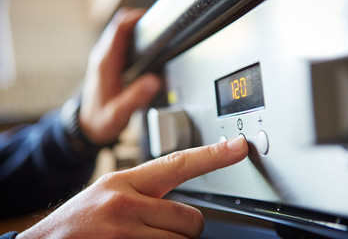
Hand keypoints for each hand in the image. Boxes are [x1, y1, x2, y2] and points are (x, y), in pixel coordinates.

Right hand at [17, 137, 247, 238]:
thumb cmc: (80, 219)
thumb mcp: (112, 193)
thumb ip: (147, 191)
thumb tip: (182, 203)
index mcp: (126, 181)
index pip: (178, 163)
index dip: (213, 155)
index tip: (238, 147)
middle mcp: (127, 204)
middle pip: (191, 220)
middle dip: (184, 229)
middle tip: (161, 229)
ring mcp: (124, 233)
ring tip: (143, 238)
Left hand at [79, 8, 160, 144]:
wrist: (88, 126)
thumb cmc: (100, 120)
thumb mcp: (118, 114)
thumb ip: (135, 98)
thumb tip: (153, 82)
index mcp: (106, 63)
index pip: (119, 28)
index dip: (136, 18)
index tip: (153, 19)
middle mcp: (104, 57)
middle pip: (122, 26)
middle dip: (141, 22)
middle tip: (160, 28)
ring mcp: (106, 59)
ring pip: (122, 33)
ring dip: (138, 30)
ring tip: (157, 37)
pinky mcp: (109, 64)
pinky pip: (123, 44)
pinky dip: (136, 41)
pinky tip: (148, 52)